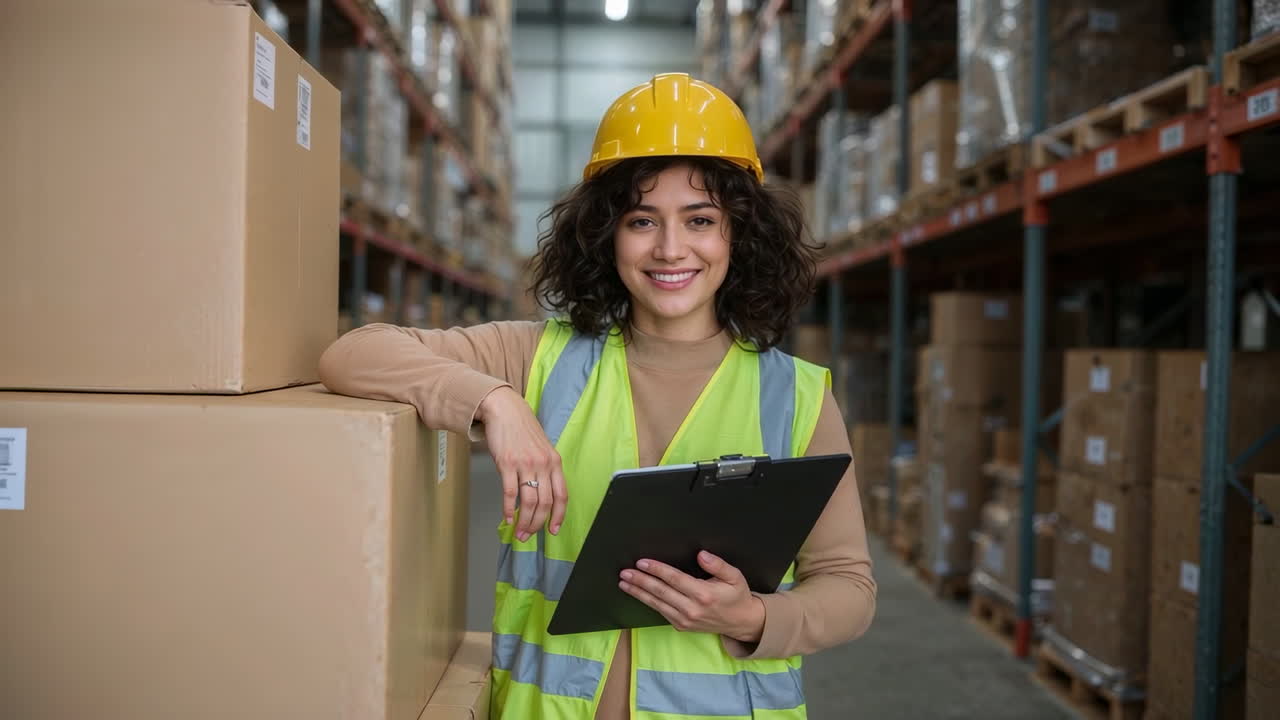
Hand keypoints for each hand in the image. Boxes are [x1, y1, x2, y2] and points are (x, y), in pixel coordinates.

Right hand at [476, 387, 567, 541]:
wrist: (505, 410)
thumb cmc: (523, 430)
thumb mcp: (542, 449)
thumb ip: (545, 470)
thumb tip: (542, 497)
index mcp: (555, 462)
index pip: (562, 496)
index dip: (558, 516)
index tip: (553, 530)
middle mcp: (543, 464)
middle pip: (545, 503)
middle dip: (537, 524)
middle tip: (529, 535)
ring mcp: (525, 464)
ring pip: (528, 501)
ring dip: (524, 521)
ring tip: (519, 532)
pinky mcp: (507, 463)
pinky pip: (510, 493)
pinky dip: (508, 509)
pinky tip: (507, 518)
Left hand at [619, 551, 765, 642]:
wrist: (740, 622)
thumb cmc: (736, 596)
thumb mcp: (735, 577)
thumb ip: (718, 565)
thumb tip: (701, 554)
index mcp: (704, 595)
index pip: (674, 579)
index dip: (657, 570)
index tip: (642, 562)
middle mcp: (692, 609)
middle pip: (661, 592)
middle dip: (641, 581)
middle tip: (625, 572)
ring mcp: (685, 620)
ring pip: (657, 604)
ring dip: (639, 592)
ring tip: (624, 583)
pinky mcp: (681, 626)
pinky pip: (661, 612)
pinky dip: (648, 602)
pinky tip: (638, 593)